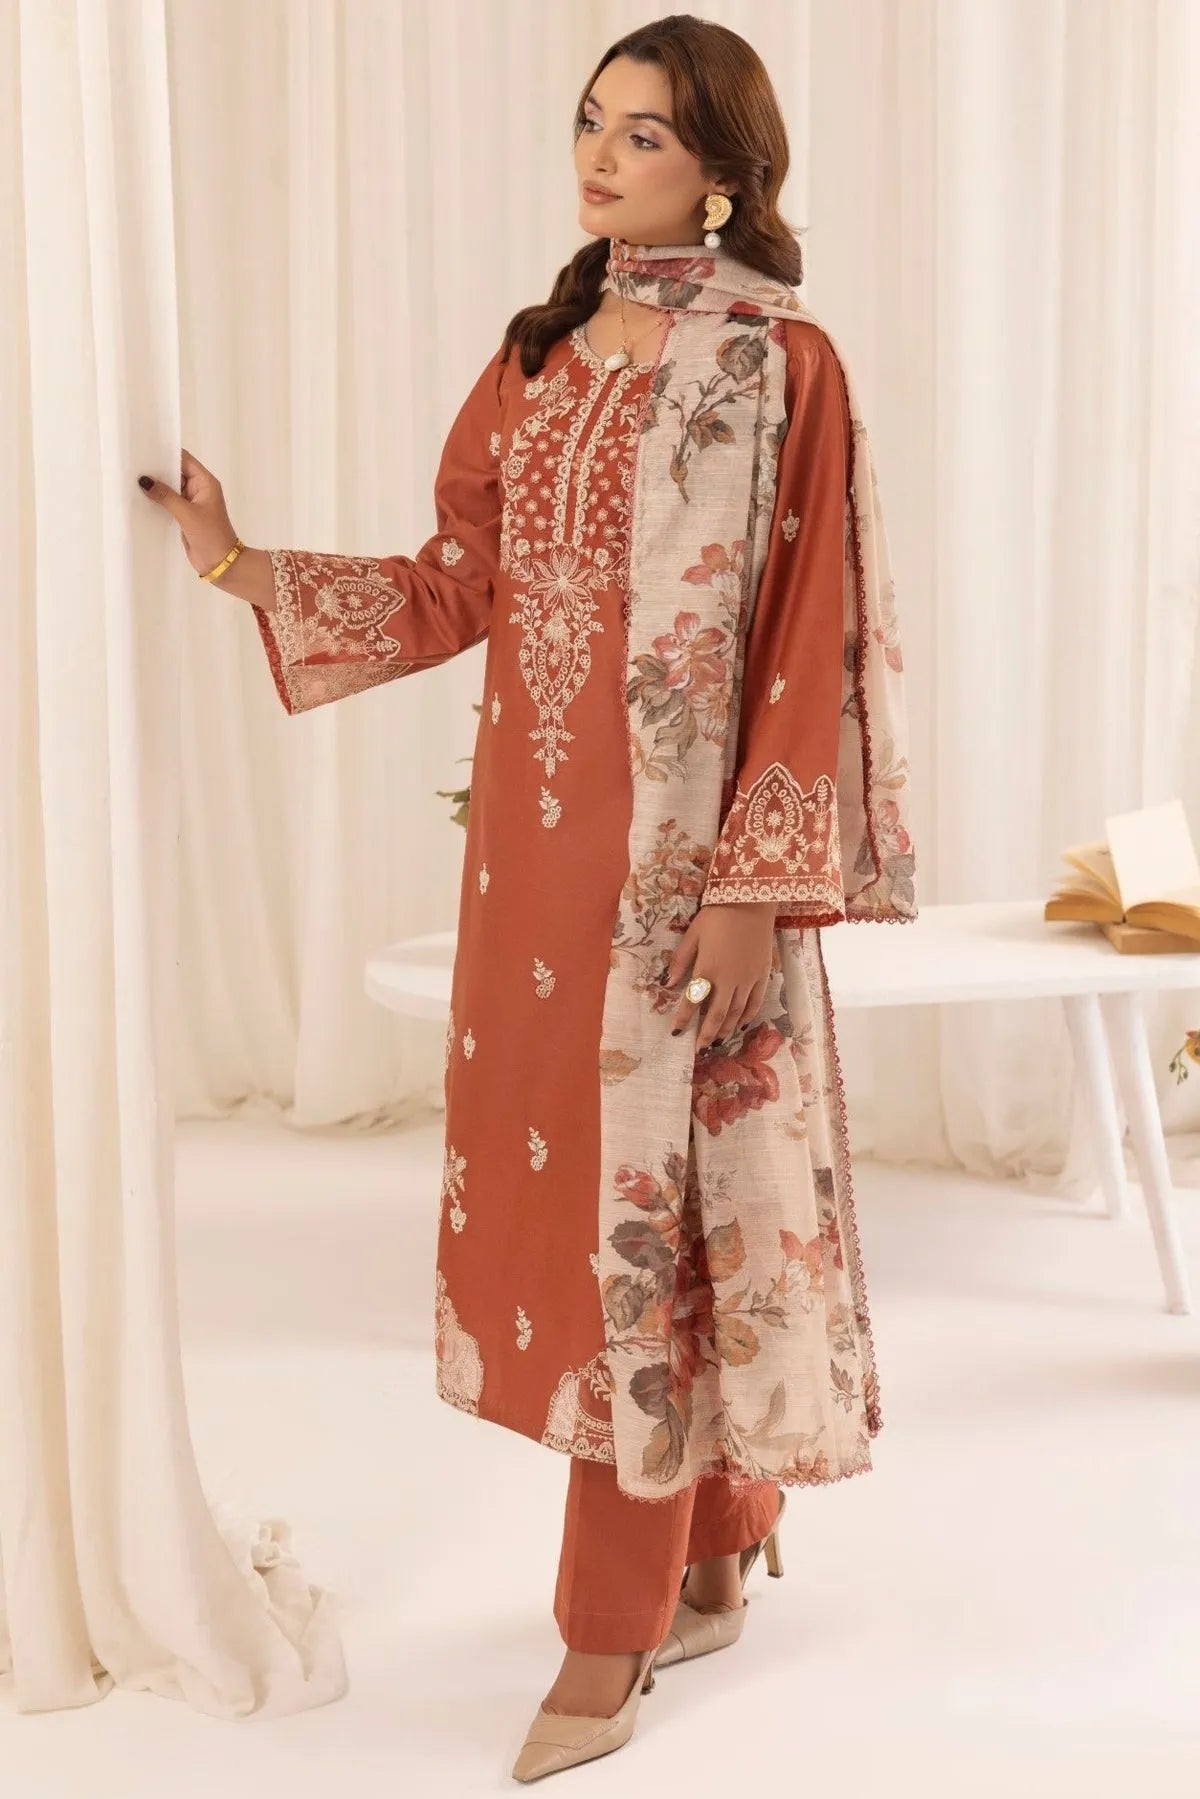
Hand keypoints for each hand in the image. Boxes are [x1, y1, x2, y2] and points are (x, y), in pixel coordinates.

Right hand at [136, 448, 239, 578]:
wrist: (221, 563)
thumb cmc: (210, 536)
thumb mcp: (187, 514)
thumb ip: (166, 496)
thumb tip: (144, 480)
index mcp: (205, 482)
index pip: (184, 459)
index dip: (166, 453)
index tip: (144, 448)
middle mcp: (198, 489)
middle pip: (175, 472)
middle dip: (157, 469)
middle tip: (132, 464)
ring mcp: (191, 502)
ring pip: (170, 488)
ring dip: (155, 486)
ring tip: (130, 478)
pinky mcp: (184, 516)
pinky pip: (168, 502)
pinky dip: (157, 500)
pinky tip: (139, 498)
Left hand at [662, 901, 776, 1050]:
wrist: (750, 903)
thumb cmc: (717, 916)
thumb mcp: (692, 935)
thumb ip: (680, 961)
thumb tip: (667, 983)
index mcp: (708, 969)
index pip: (693, 1001)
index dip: (683, 1019)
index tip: (676, 1033)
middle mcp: (729, 980)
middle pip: (717, 1014)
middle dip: (706, 1034)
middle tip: (700, 1050)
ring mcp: (748, 979)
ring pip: (737, 1012)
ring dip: (726, 1029)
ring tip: (717, 1041)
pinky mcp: (762, 975)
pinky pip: (755, 1002)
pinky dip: (748, 1016)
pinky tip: (741, 1025)